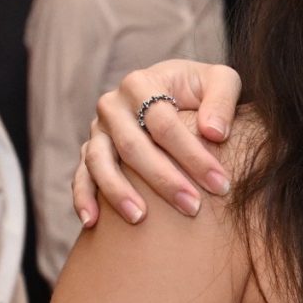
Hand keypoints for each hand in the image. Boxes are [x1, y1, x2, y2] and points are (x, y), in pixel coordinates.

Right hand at [72, 61, 244, 227]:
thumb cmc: (201, 90)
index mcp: (141, 84)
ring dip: (118, 192)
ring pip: (100, 161)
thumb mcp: (220, 81)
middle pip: (132, 146)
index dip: (192, 154)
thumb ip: (222, 100)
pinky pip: (81, 175)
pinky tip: (92, 222)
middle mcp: (113, 105)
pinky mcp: (91, 151)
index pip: (164, 124)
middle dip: (163, 179)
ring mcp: (98, 130)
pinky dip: (83, 197)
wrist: (175, 91)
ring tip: (140, 218)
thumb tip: (214, 133)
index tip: (220, 184)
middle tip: (192, 207)